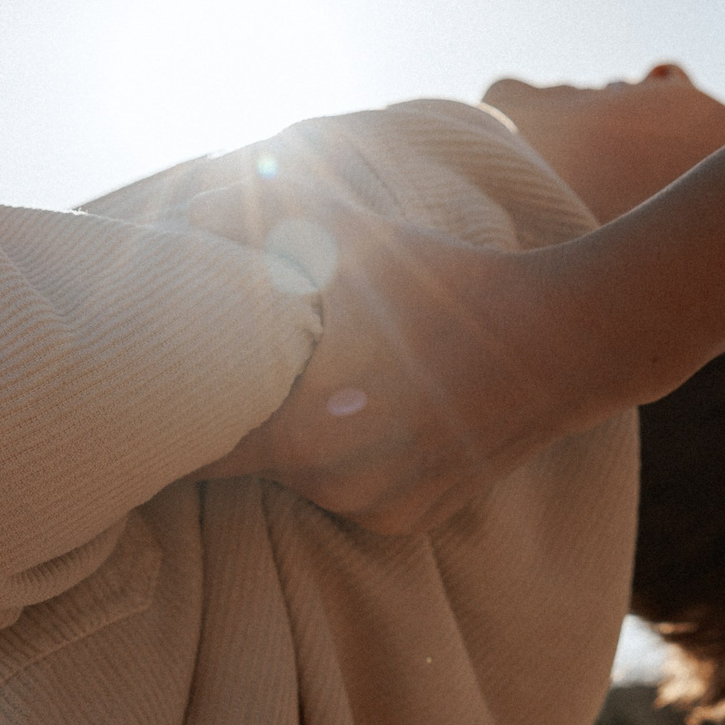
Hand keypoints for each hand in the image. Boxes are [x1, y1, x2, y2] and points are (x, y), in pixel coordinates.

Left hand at [188, 188, 632, 533]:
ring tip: (320, 383)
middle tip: (240, 369)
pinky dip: (349, 462)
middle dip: (242, 418)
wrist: (559, 341)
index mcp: (301, 438)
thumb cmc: (447, 281)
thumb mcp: (350, 234)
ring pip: (300, 480)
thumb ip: (260, 211)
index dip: (176, 416)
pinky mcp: (411, 521)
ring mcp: (376, 512)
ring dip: (296, 441)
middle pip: (247, 461)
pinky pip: (352, 495)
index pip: (198, 449)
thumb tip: (189, 203)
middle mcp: (333, 489)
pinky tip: (373, 412)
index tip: (165, 386)